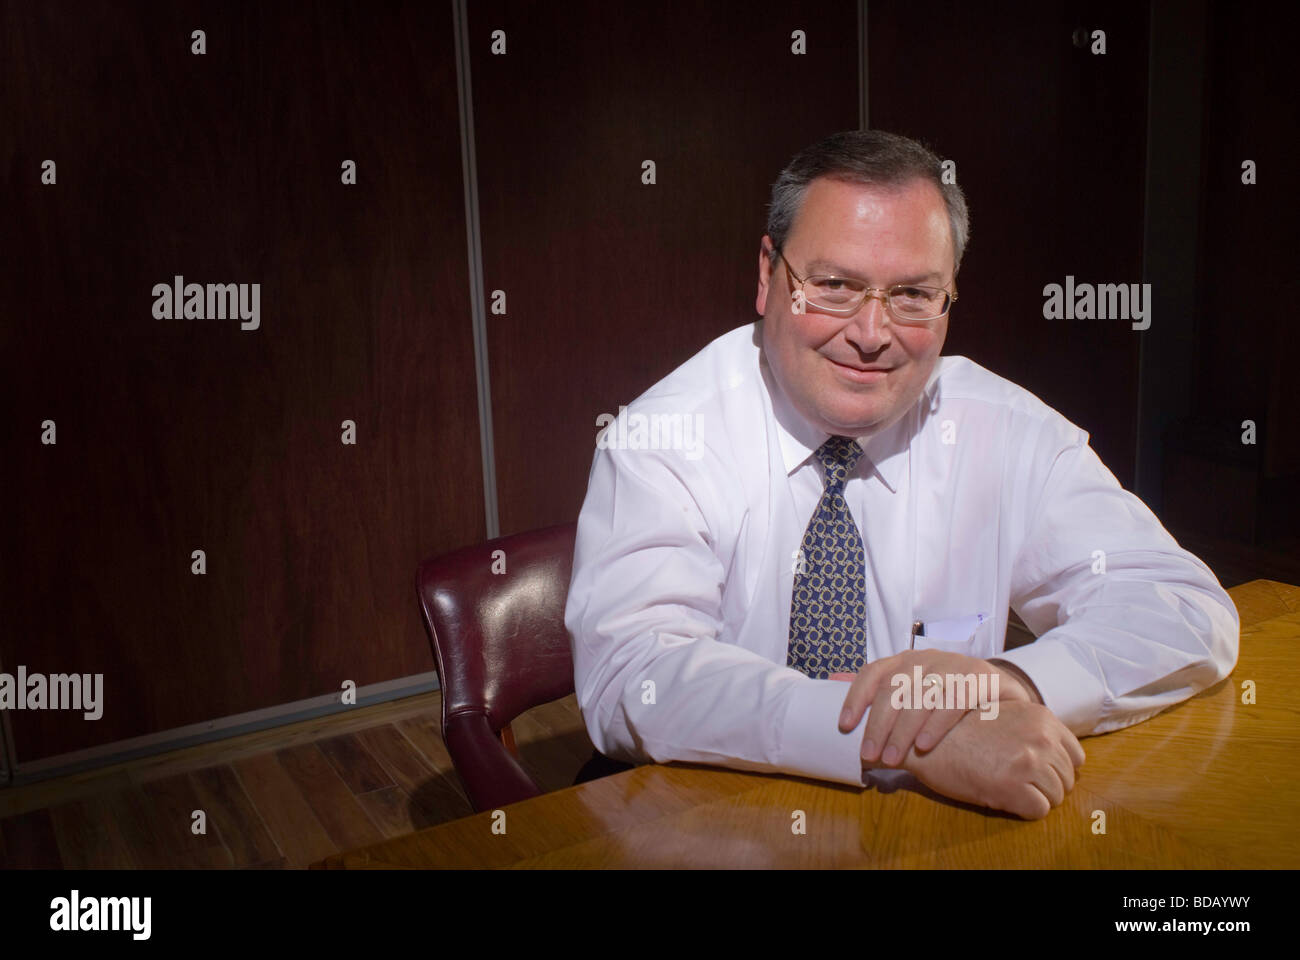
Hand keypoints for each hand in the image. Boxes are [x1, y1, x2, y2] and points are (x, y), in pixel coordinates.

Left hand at [832, 650, 1033, 766]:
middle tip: (869, 755)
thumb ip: (879, 693)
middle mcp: (926, 659)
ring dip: (903, 730)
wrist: (1002, 692)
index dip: (856, 697)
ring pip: (921, 695)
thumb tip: (833, 681)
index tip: (844, 726)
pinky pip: (954, 699)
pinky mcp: (980, 676)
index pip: (873, 673)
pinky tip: (924, 745)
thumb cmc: (948, 699)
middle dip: (878, 724)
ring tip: (892, 758)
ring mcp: (954, 665)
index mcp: (905, 661)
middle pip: (895, 688)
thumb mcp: (914, 695)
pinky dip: (937, 724)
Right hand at [885, 699, 1085, 819]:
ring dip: (1035, 798)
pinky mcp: (1014, 785)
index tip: (1037, 773)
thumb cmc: (956, 729)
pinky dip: (1023, 811)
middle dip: (1047, 786)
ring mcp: (1029, 761)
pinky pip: (1039, 811)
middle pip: (1068, 779)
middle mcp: (1041, 736)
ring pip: (1057, 796)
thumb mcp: (1001, 715)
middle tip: (1017, 784)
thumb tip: (1056, 752)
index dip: (1058, 768)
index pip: (1076, 755)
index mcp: (1040, 716)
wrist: (921, 737)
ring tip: (1007, 790)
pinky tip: (1001, 798)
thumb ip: (1030, 727)